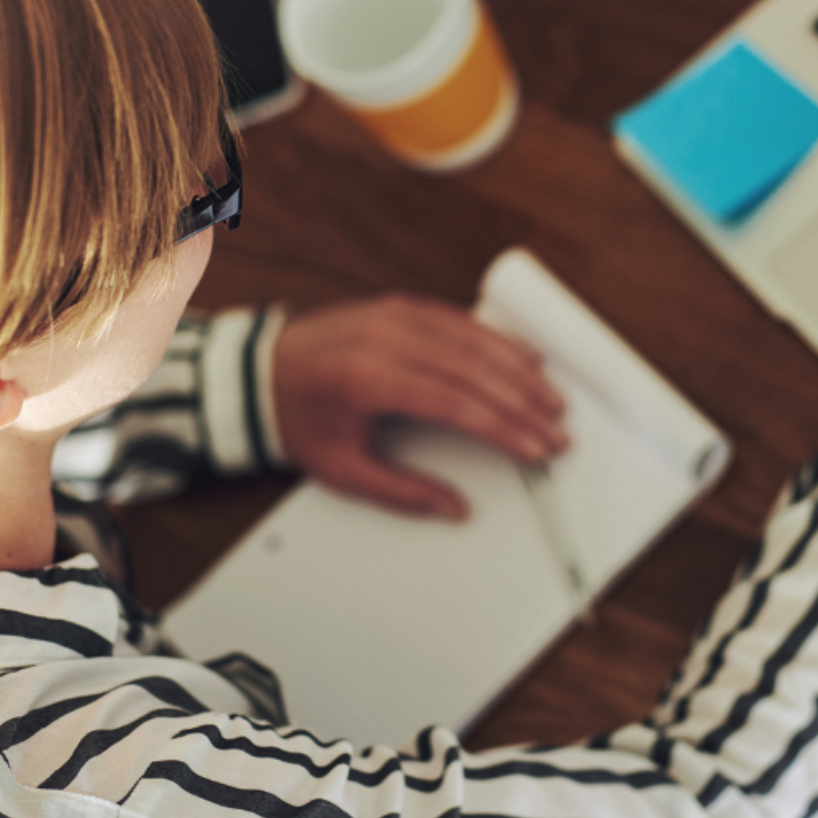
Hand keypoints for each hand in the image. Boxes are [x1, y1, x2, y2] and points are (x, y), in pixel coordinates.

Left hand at [271, 294, 567, 519]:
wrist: (259, 372)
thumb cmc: (299, 419)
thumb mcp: (342, 469)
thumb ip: (402, 491)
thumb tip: (455, 511)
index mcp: (370, 379)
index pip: (456, 404)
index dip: (503, 429)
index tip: (535, 449)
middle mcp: (387, 338)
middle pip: (475, 370)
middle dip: (524, 403)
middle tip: (557, 431)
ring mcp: (396, 316)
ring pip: (475, 340)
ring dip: (520, 370)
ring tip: (552, 399)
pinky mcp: (401, 306)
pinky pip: (460, 319)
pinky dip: (498, 340)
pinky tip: (525, 358)